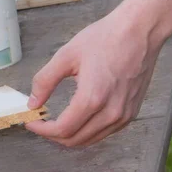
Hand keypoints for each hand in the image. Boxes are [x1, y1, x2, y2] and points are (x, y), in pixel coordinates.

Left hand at [26, 8, 162, 146]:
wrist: (140, 31)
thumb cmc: (106, 38)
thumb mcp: (67, 55)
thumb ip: (45, 81)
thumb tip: (32, 103)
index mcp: (92, 98)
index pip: (62, 129)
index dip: (42, 130)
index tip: (31, 121)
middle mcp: (111, 113)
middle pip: (75, 140)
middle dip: (53, 135)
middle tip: (40, 121)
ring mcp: (124, 115)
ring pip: (90, 140)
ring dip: (70, 135)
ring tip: (56, 120)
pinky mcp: (131, 113)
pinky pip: (105, 132)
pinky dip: (87, 131)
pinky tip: (78, 117)